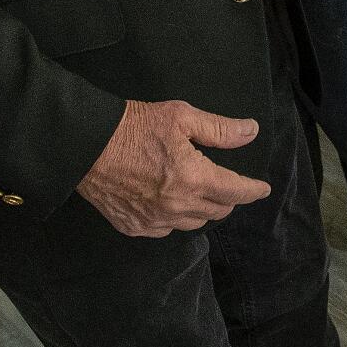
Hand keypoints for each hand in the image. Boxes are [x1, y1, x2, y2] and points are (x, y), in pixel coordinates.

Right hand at [76, 99, 272, 237]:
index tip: (262, 189)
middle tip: (229, 185)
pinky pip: (166, 230)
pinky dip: (175, 218)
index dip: (253, 190)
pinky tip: (172, 203)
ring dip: (203, 209)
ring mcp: (154, 220)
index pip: (236, 192)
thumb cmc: (134, 126)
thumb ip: (219, 129)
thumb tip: (251, 132)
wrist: (84, 145)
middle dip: (229, 198)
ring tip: (201, 193)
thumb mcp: (181, 117)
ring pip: (193, 223)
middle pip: (218, 210)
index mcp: (193, 179)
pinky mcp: (134, 227)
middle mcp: (176, 206)